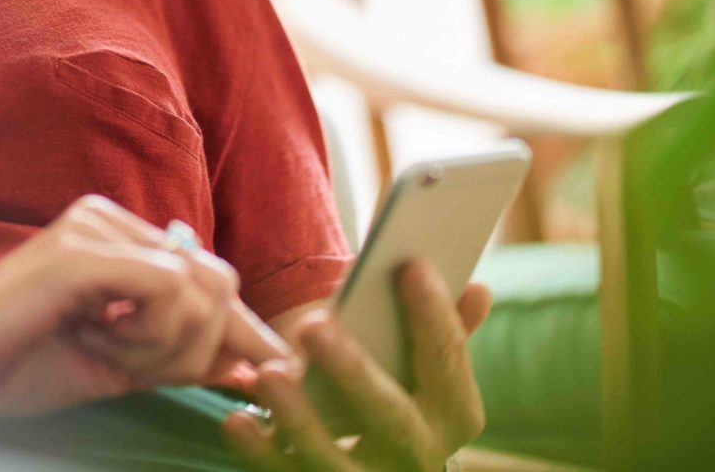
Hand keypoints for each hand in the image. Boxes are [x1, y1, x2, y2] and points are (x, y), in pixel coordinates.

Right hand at [0, 194, 288, 425]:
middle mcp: (109, 217)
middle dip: (198, 344)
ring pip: (198, 285)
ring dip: (167, 344)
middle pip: (217, 279)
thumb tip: (258, 364)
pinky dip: (149, 335)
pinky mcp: (81, 250)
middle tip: (135, 365)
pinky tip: (98, 341)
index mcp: (117, 236)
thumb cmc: (16, 367)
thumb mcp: (120, 365)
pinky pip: (168, 290)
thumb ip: (183, 355)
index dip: (237, 330)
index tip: (256, 373)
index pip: (210, 275)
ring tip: (105, 350)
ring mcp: (93, 226)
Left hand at [221, 261, 490, 470]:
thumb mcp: (426, 369)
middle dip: (354, 370)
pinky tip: (237, 421)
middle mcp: (418, 455)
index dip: (434, 314)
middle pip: (391, 418)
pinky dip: (262, 452)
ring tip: (268, 374)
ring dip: (298, 417)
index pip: (448, 363)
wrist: (376, 465)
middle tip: (311, 323)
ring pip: (333, 458)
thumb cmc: (398, 391)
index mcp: (453, 416)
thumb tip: (477, 290)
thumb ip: (444, 330)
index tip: (409, 263)